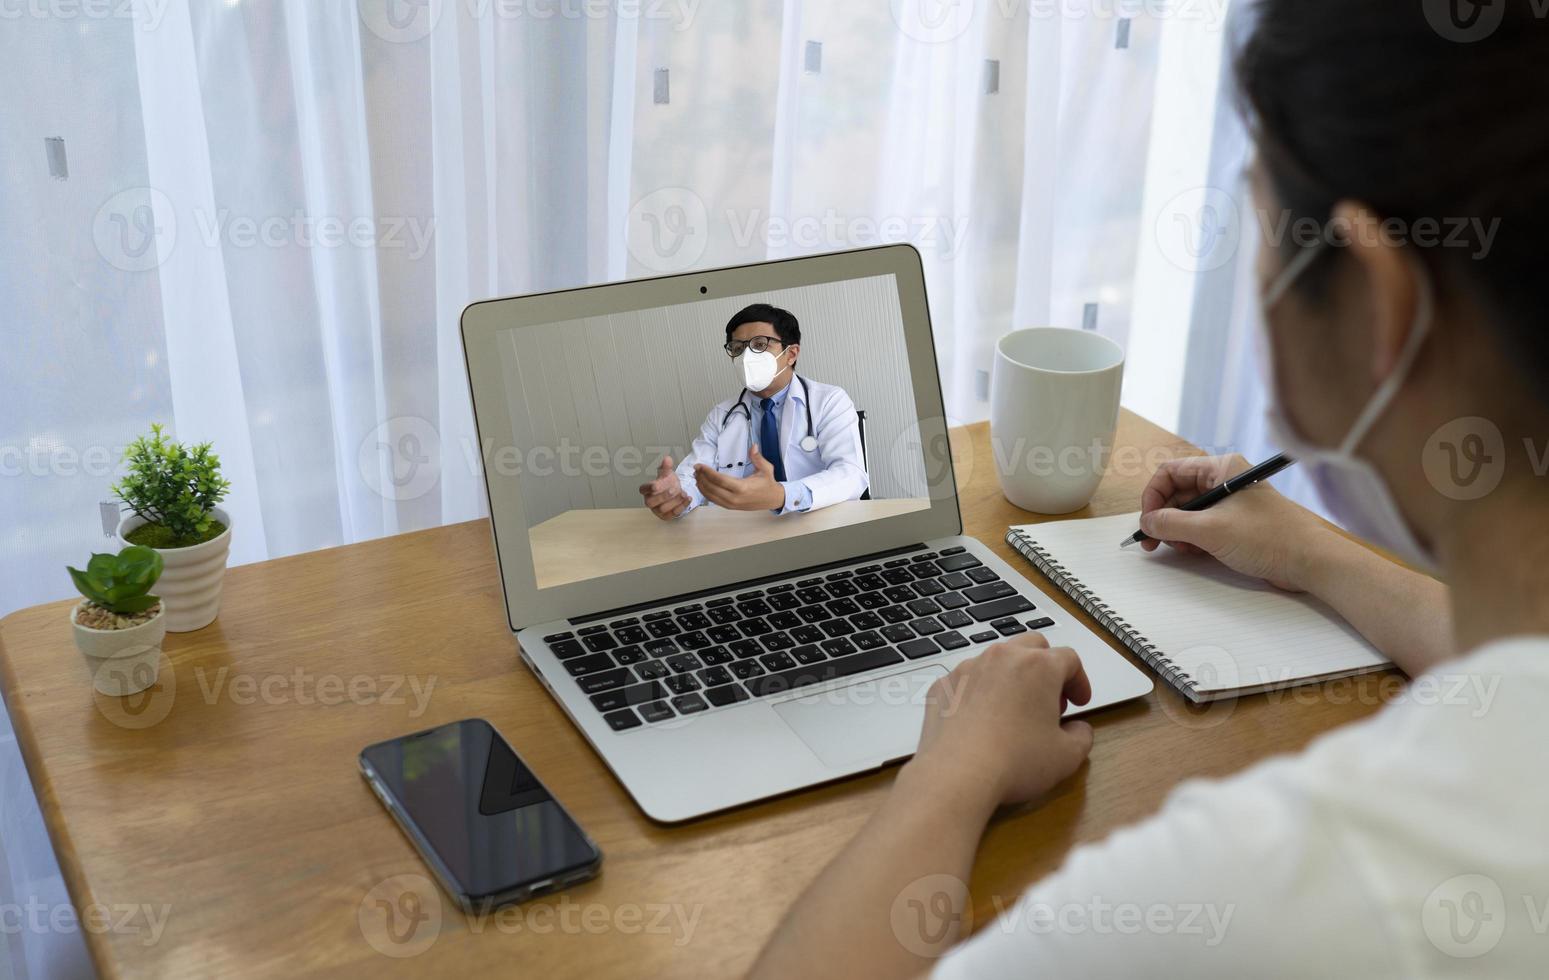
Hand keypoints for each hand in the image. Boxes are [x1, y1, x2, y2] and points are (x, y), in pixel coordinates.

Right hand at [638, 456, 690, 520]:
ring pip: (663, 508)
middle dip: (663, 495)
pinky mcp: (666, 516)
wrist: (674, 493)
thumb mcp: (667, 474)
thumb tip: (667, 459)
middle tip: (673, 489)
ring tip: (683, 493)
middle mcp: (649, 501)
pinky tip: (687, 498)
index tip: (655, 485)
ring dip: (675, 501)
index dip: (648, 488)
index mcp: (646, 490)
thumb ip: (666, 467)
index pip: (643, 489)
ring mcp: (657, 510)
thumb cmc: (667, 484)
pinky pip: (673, 514)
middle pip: (651, 502)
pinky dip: (682, 506)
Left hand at [692, 444, 785, 511]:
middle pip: (712, 488)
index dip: (707, 472)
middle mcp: (734, 498)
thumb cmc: (768, 484)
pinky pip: (714, 500)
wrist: (772, 499)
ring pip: (710, 496)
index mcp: (742, 488)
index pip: (719, 480)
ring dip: (701, 486)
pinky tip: (702, 485)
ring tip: (697, 475)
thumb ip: (758, 458)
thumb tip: (753, 446)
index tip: (700, 465)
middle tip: (696, 468)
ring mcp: (731, 504)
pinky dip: (706, 493)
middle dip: (701, 478)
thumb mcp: (766, 469)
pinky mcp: (730, 507)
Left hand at [907, 635, 1093, 809]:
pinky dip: (979, 692)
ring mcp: (968, 668)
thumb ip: (1082, 736)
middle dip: (1047, 668)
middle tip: (1049, 701)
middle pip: (1033, 646)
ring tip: (1014, 711)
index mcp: (1038, 666)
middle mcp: (1002, 657)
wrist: (956, 774)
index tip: (1079, 702)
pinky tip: (981, 721)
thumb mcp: (1066, 756)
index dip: (1079, 681)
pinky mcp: (942, 685)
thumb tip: (1078, 729)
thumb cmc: (1016, 761)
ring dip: (1012, 678)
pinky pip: (968, 680)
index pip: (1069, 659)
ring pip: (997, 660)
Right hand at [1138, 454, 1335, 590]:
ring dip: (1177, 531)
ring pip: (1188, 512)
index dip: (1153, 496)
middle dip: (1163, 517)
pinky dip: (1192, 538)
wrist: (1310, 561)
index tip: (1147, 521)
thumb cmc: (1270, 537)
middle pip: (1177, 493)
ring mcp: (1230, 503)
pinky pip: (1202, 526)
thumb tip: (1146, 523)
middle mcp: (1224, 481)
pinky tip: (1196, 552)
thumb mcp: (1211, 530)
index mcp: (1221, 469)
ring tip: (1183, 548)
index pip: (1171, 472)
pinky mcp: (1236, 524)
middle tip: (1154, 542)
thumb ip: (1172, 524)